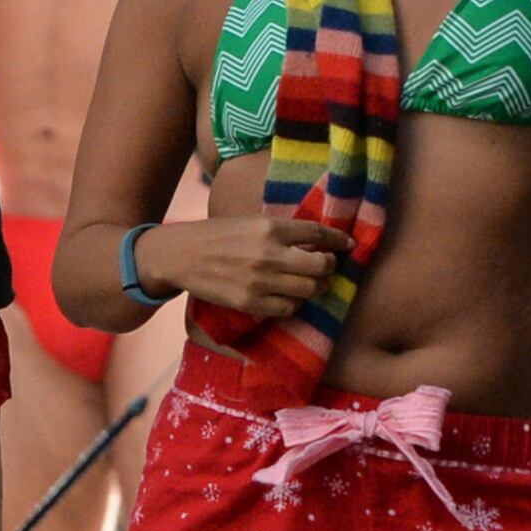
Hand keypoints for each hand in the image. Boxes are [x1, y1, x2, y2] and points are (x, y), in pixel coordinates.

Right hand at [148, 213, 347, 321]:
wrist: (182, 256)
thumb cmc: (218, 236)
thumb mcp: (250, 223)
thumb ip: (280, 232)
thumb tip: (314, 241)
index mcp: (270, 228)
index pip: (317, 233)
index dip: (337, 239)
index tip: (348, 245)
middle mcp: (269, 254)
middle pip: (320, 265)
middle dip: (328, 267)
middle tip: (325, 266)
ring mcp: (260, 281)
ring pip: (309, 289)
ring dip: (315, 287)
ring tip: (310, 283)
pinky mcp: (250, 302)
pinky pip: (288, 308)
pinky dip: (294, 304)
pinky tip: (288, 297)